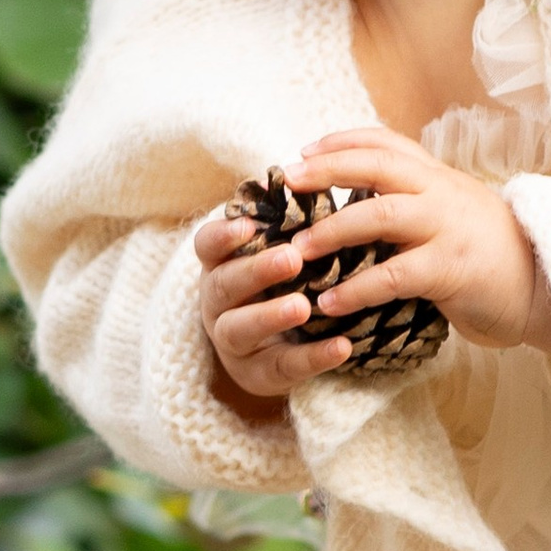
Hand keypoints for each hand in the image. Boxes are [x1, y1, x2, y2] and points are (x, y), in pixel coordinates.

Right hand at [194, 201, 354, 411]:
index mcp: (220, 263)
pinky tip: (342, 347)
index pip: (207, 245)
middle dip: (255, 271)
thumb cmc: (283, 281)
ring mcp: (232, 341)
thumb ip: (292, 224)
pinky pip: (281, 368)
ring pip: (238, 329)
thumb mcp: (281, 250)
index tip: (249, 226)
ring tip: (303, 307)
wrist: (278, 346)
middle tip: (291, 258)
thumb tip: (321, 175)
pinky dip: (312, 358)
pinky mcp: (256, 375)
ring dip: (270, 316)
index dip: (222, 236)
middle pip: (222, 284)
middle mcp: (217, 301)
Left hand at [282, 127, 550, 361]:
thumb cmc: (488, 258)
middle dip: (326, 170)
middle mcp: (442, 193)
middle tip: (287, 182)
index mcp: (438, 177)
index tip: (303, 151)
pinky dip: (357, 288)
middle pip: (377, 166)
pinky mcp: (453, 270)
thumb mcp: (451, 216)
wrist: (543, 289)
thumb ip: (413, 204)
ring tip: (297, 249)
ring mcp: (449, 229)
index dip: (342, 141)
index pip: (385, 142)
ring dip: (332, 230)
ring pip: (380, 215)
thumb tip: (357, 204)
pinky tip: (330, 302)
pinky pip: (394, 275)